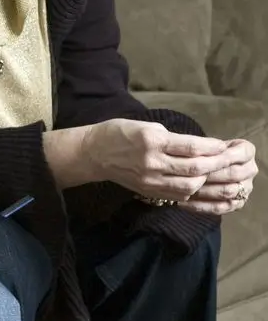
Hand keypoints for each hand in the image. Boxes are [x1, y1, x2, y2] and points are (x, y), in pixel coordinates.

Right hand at [84, 119, 230, 201]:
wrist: (94, 152)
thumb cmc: (119, 133)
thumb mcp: (145, 126)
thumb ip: (172, 138)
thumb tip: (199, 147)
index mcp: (152, 140)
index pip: (191, 147)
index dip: (212, 147)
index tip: (222, 145)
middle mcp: (152, 162)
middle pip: (195, 169)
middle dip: (215, 165)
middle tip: (226, 160)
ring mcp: (151, 179)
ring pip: (190, 186)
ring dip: (206, 180)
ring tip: (211, 172)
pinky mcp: (149, 190)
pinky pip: (179, 194)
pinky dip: (193, 189)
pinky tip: (196, 181)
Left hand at [179, 139, 256, 215]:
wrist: (204, 163)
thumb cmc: (204, 151)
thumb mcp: (206, 144)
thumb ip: (206, 147)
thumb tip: (195, 153)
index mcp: (247, 152)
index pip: (239, 154)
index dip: (221, 157)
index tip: (202, 158)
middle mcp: (250, 170)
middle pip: (233, 174)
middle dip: (210, 174)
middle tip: (188, 175)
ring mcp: (245, 189)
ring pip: (227, 192)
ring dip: (204, 190)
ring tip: (184, 188)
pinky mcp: (236, 204)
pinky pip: (219, 207)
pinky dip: (201, 206)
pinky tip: (183, 202)